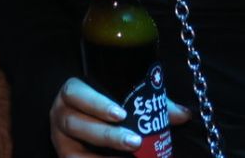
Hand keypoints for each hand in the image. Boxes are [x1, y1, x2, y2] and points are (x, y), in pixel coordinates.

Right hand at [49, 77, 188, 156]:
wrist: (87, 120)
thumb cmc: (107, 106)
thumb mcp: (125, 99)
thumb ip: (150, 103)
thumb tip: (184, 114)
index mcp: (72, 93)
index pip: (76, 94)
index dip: (97, 104)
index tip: (122, 114)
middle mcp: (61, 115)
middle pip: (77, 124)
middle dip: (107, 135)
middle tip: (135, 141)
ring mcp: (61, 140)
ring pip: (74, 151)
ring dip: (103, 157)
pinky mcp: (66, 156)